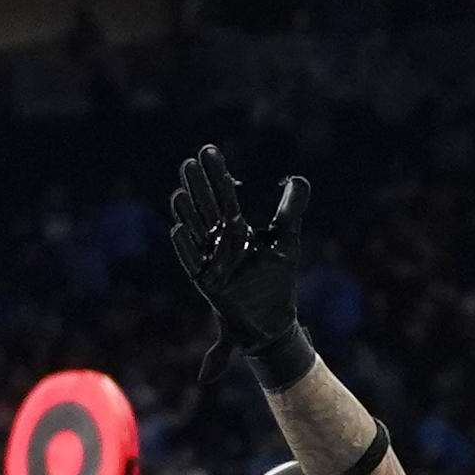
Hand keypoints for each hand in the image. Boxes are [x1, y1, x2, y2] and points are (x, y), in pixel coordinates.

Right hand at [169, 143, 311, 388]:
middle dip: (199, 188)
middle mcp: (220, 244)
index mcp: (237, 231)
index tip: (207, 151)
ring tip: (179, 193)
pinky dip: (185, 248)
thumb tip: (297, 178)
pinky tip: (177, 229)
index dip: (217, 175)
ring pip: (196, 233)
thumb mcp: (287, 240)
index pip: (224, 197)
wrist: (273, 323)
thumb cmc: (278, 283)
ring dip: (188, 214)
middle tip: (189, 163)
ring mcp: (212, 263)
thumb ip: (291, 209)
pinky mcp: (207, 284)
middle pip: (207, 209)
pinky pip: (193, 263)